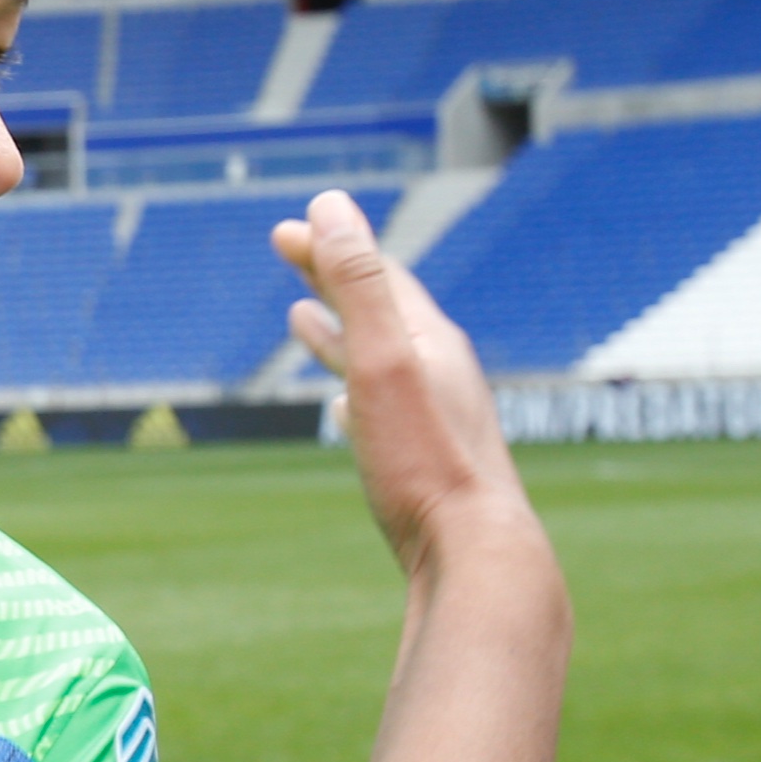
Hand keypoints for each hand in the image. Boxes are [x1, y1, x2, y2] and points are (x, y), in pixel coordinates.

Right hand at [270, 191, 533, 584]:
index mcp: (431, 342)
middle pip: (381, 308)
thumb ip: (358, 284)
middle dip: (332, 277)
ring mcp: (437, 418)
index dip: (331, 244)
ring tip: (302, 319)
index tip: (284, 229)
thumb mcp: (383, 362)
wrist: (476, 555)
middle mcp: (441, 373)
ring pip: (381, 358)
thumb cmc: (426, 463)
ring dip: (340, 331)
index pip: (377, 273)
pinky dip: (353, 388)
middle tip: (290, 248)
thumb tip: (330, 206)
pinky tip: (342, 409)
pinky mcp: (427, 462)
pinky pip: (384, 409)